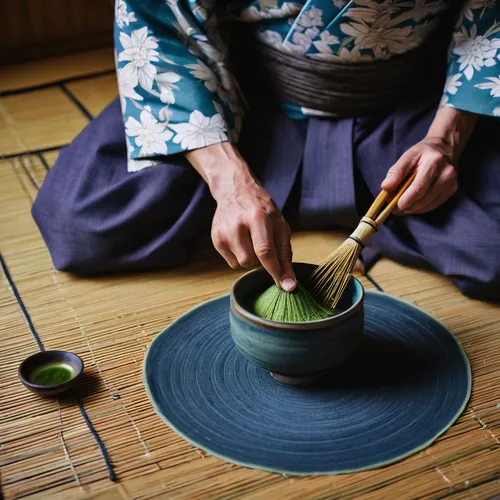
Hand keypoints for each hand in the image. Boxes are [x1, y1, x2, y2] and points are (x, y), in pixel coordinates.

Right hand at [186, 142, 295, 290]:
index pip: (266, 252)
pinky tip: (242, 241)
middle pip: (251, 262)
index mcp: (258, 217)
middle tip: (265, 248)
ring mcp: (223, 232)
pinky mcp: (215, 239)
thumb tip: (288, 284)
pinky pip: (231, 263)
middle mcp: (238, 224)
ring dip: (251, 260)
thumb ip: (285, 255)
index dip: (276, 272)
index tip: (287, 287)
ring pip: (241, 265)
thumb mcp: (280, 225)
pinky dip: (240, 257)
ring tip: (252, 242)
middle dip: (262, 262)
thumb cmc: (262, 209)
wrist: (235, 190)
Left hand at [381, 138, 457, 214]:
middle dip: (405, 207)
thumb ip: (396, 172)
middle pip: (422, 199)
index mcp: (434, 162)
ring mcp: (451, 184)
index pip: (418, 188)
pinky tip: (411, 205)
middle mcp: (446, 174)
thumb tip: (386, 187)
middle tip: (393, 208)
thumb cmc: (422, 154)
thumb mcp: (407, 157)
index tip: (391, 205)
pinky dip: (419, 208)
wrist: (444, 150)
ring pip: (426, 206)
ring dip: (411, 209)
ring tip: (400, 206)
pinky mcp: (451, 191)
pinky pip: (431, 206)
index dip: (404, 200)